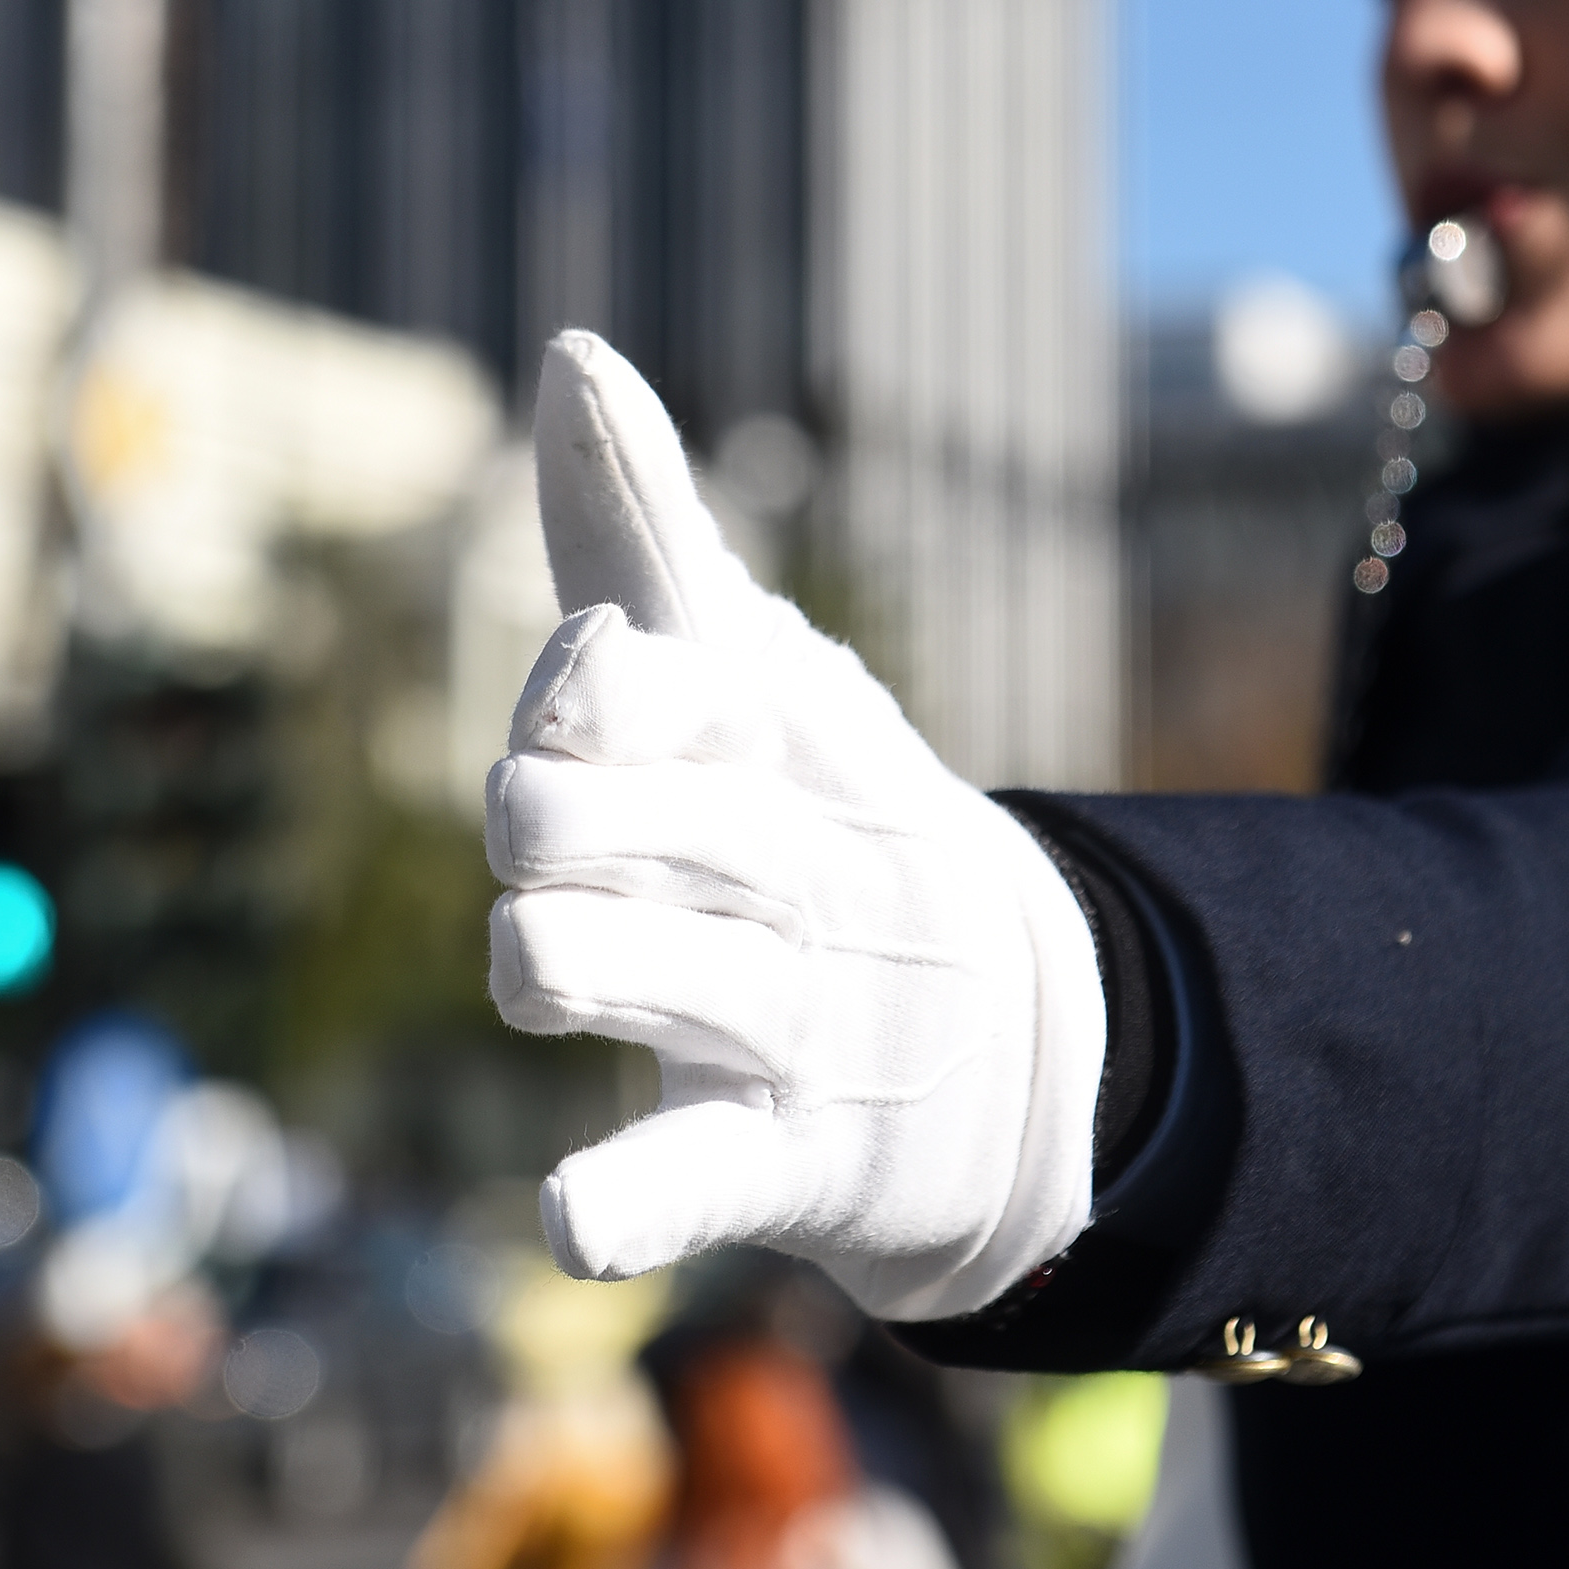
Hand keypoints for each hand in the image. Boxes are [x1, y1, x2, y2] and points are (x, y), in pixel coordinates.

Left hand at [483, 333, 1106, 1321]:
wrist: (1029, 1048)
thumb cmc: (825, 825)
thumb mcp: (756, 675)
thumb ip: (641, 530)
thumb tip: (572, 351)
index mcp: (780, 737)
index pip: (656, 674)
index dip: (581, 682)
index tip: (578, 688)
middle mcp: (794, 864)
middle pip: (609, 824)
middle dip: (540, 824)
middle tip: (549, 847)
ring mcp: (799, 1012)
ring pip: (627, 975)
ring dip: (554, 962)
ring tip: (547, 962)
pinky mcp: (791, 1153)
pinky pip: (695, 1172)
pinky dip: (629, 1200)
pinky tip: (567, 1217)